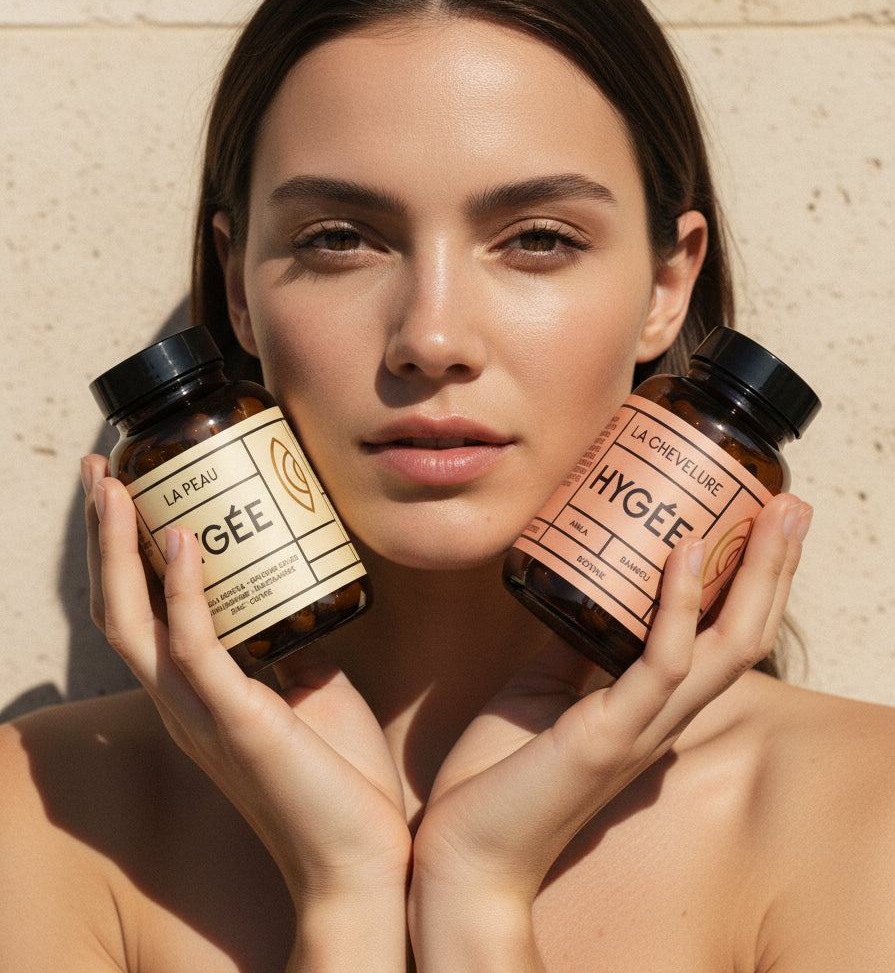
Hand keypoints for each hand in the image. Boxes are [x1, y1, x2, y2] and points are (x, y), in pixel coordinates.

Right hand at [81, 455, 410, 965]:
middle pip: (117, 605)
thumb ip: (287, 652)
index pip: (139, 612)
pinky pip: (194, 644)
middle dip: (103, 535)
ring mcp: (200, 711)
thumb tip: (293, 610)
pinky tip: (183, 537)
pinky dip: (186, 587)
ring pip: (134, 618)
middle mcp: (181, 700)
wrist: (359, 858)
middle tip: (99, 470)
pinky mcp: (234, 720)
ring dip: (120, 547)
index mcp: (196, 694)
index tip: (125, 491)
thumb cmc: (336, 780)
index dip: (123, 552)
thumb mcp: (310, 693)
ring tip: (117, 486)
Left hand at [408, 493, 811, 969]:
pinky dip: (677, 607)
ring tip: (770, 515)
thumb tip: (584, 588)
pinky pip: (659, 664)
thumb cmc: (502, 774)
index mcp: (653, 707)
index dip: (752, 581)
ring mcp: (641, 728)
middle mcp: (664, 717)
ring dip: (753, 576)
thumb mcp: (544, 689)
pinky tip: (682, 553)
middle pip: (747, 636)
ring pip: (726, 647)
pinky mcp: (607, 735)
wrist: (463, 850)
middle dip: (775, 568)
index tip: (762, 519)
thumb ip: (575, 647)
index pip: (726, 638)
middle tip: (793, 505)